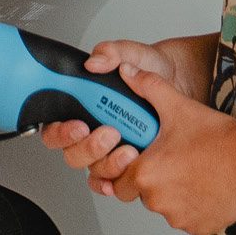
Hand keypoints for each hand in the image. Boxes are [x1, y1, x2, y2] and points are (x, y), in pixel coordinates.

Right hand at [38, 39, 195, 190]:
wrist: (182, 82)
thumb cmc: (152, 68)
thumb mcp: (133, 53)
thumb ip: (112, 53)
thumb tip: (94, 63)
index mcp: (82, 105)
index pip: (54, 127)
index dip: (60, 132)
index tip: (79, 126)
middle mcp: (92, 130)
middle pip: (72, 153)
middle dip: (89, 148)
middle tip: (111, 134)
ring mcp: (110, 150)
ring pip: (93, 169)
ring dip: (109, 164)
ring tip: (131, 149)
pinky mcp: (129, 164)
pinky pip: (113, 182)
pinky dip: (118, 182)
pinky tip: (131, 171)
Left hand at [109, 64, 235, 231]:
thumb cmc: (219, 139)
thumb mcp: (178, 106)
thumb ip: (148, 87)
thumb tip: (128, 73)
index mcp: (146, 174)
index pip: (118, 181)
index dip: (127, 169)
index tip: (139, 160)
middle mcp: (159, 201)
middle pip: (143, 195)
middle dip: (151, 181)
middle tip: (171, 162)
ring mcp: (180, 217)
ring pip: (166, 207)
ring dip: (173, 194)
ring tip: (192, 170)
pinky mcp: (200, 228)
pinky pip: (189, 219)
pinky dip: (193, 206)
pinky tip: (205, 186)